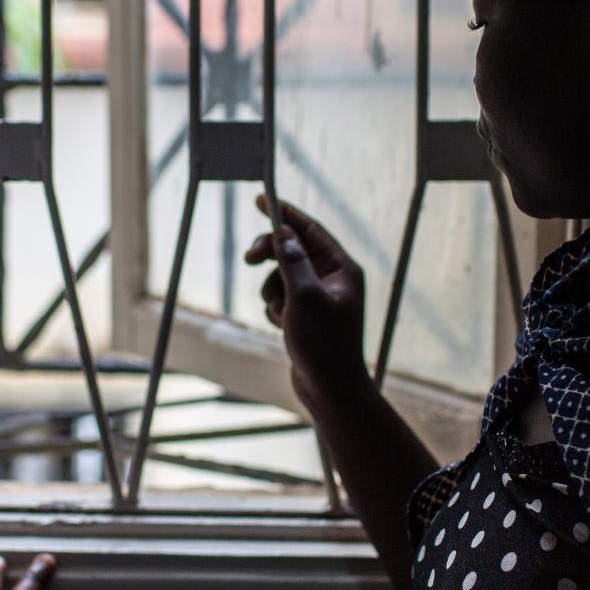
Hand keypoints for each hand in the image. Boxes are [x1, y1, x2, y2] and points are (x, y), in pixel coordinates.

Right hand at [244, 195, 373, 414]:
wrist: (330, 389)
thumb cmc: (324, 344)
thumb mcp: (304, 297)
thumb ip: (292, 261)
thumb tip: (284, 232)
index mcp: (342, 269)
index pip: (311, 230)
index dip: (286, 214)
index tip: (260, 200)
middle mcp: (333, 278)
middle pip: (292, 249)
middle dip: (269, 255)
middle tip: (248, 259)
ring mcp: (319, 297)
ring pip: (281, 275)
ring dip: (271, 290)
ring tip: (279, 312)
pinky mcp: (306, 313)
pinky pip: (281, 296)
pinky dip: (274, 307)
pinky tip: (281, 325)